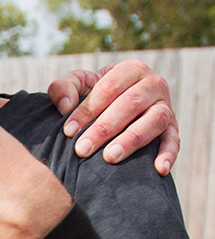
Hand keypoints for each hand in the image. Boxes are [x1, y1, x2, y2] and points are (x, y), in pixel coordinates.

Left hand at [47, 61, 178, 174]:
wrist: (119, 104)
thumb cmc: (96, 94)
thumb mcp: (79, 85)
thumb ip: (64, 88)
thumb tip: (65, 106)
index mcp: (131, 69)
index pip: (108, 88)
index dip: (87, 110)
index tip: (68, 132)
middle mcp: (154, 84)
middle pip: (130, 104)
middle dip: (103, 128)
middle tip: (82, 150)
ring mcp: (166, 106)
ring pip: (154, 120)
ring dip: (131, 140)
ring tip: (110, 157)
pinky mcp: (173, 128)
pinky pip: (174, 140)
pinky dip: (169, 154)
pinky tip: (158, 169)